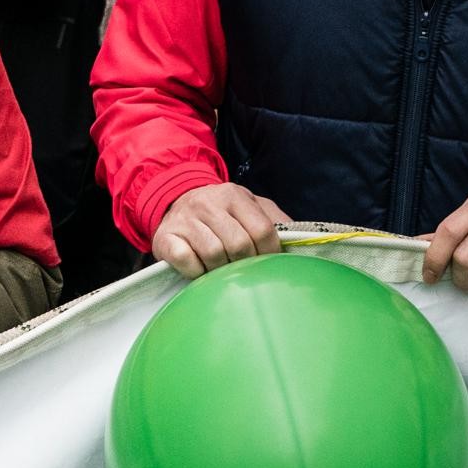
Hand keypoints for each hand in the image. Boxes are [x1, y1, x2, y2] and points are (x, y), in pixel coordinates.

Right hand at [151, 183, 287, 278]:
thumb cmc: (222, 212)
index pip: (262, 230)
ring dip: (221, 270)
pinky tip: (200, 268)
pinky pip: (187, 261)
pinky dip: (197, 271)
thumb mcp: (250, 207)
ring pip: (214, 255)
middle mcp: (208, 203)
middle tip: (243, 269)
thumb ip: (275, 221)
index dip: (270, 253)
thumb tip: (301, 241)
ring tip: (221, 268)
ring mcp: (186, 220)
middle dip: (246, 264)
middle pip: (240, 245)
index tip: (269, 263)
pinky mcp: (166, 237)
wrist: (176, 202)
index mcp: (234, 195)